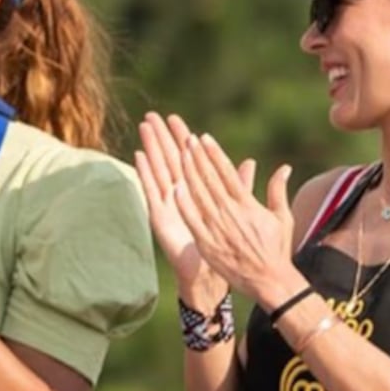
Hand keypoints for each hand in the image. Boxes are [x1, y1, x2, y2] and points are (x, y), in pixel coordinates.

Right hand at [134, 113, 254, 302]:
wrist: (212, 275)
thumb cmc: (225, 246)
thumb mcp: (240, 211)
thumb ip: (242, 185)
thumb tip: (251, 162)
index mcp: (199, 192)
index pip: (190, 158)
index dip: (183, 139)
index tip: (177, 118)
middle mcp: (181, 195)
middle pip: (170, 159)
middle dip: (163, 137)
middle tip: (154, 115)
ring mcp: (169, 205)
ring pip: (159, 169)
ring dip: (151, 147)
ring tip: (145, 126)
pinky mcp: (160, 217)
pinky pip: (151, 191)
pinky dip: (145, 173)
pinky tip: (139, 155)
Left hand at [174, 131, 295, 304]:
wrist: (270, 281)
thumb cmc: (277, 250)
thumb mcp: (282, 218)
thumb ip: (278, 191)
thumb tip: (285, 168)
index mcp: (248, 205)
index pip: (227, 173)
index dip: (213, 154)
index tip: (204, 138)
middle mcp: (231, 213)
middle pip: (210, 179)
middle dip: (197, 157)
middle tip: (186, 138)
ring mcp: (218, 228)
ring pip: (199, 195)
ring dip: (188, 173)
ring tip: (178, 154)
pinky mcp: (208, 243)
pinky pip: (193, 220)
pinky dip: (185, 204)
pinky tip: (175, 188)